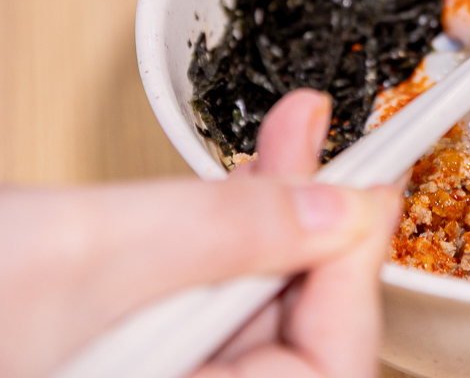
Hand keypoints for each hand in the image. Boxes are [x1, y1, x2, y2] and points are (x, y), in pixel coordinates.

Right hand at [0, 89, 400, 377]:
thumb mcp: (79, 255)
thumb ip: (223, 233)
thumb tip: (337, 207)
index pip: (327, 370)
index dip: (357, 275)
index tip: (370, 184)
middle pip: (293, 335)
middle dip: (317, 228)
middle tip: (336, 139)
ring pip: (244, 312)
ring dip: (270, 220)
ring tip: (291, 134)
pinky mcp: (117, 358)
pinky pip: (194, 305)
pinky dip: (216, 240)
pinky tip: (234, 185)